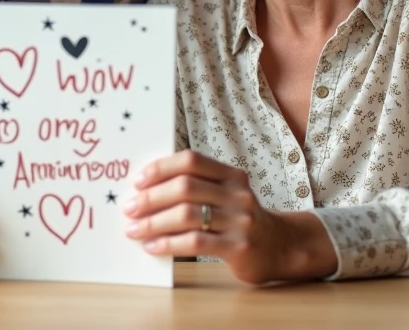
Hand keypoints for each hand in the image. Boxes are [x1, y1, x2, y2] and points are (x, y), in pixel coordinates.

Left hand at [124, 150, 336, 284]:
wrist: (280, 248)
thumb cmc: (239, 220)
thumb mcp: (225, 196)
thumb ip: (196, 188)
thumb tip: (145, 190)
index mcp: (231, 175)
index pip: (191, 160)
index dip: (161, 168)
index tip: (138, 181)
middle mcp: (238, 193)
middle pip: (185, 187)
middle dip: (151, 198)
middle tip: (129, 208)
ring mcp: (240, 220)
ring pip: (187, 215)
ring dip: (154, 222)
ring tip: (134, 230)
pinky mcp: (238, 247)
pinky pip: (195, 242)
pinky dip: (167, 243)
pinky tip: (152, 247)